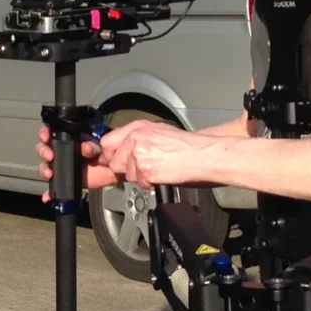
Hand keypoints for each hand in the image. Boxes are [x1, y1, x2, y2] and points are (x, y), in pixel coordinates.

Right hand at [35, 125, 118, 203]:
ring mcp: (63, 166)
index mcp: (70, 139)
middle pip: (44, 149)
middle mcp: (63, 151)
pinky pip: (53, 188)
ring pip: (46, 166)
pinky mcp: (66, 180)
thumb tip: (86, 147)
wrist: (113, 170)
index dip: (45, 133)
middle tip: (50, 156)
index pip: (52, 133)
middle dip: (43, 151)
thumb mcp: (101, 145)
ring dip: (44, 169)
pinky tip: (48, 195)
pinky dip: (49, 193)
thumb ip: (93, 145)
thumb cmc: (106, 154)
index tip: (46, 136)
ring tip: (50, 173)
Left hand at [99, 121, 216, 188]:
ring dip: (141, 177)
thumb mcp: (158, 132)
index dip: (111, 155)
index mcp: (138, 127)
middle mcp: (136, 137)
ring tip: (159, 169)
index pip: (107, 142)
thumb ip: (136, 138)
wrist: (202, 154)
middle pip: (114, 162)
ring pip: (127, 175)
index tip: (117, 161)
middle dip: (127, 169)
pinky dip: (151, 184)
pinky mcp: (146, 170)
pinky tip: (163, 174)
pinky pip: (140, 183)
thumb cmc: (186, 145)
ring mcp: (140, 154)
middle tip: (146, 167)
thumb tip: (120, 150)